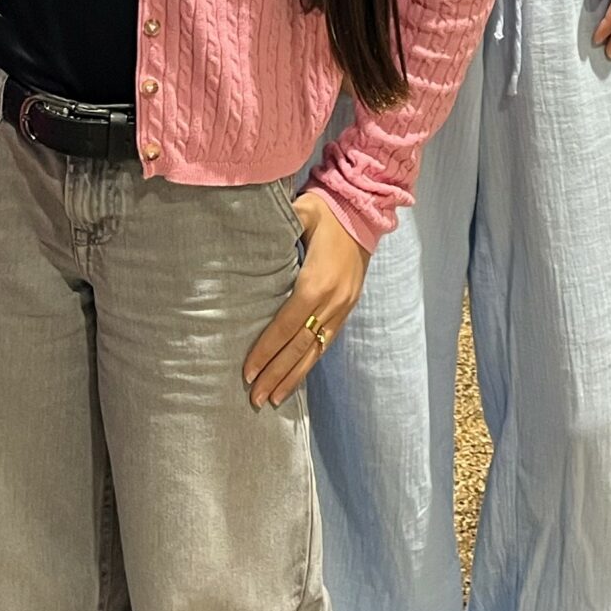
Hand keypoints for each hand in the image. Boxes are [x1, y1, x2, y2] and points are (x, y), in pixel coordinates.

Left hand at [244, 194, 370, 408]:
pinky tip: (296, 378)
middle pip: (299, 346)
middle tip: (254, 398)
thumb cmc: (327, 211)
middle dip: (276, 373)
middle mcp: (332, 301)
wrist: (364, 213)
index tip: (248, 371)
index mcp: (317, 281)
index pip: (286, 324)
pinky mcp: (347, 308)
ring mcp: (342, 307)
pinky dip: (310, 362)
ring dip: (293, 376)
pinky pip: (326, 342)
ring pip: (315, 350)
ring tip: (272, 399)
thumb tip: (246, 225)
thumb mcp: (303, 210)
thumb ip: (280, 222)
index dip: (266, 349)